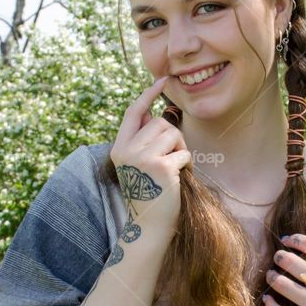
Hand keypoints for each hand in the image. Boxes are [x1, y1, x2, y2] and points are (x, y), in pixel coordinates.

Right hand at [110, 76, 190, 236]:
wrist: (149, 225)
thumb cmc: (148, 192)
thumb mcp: (138, 164)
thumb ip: (142, 139)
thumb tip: (151, 113)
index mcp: (119, 148)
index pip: (134, 112)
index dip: (148, 94)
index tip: (163, 80)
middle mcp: (127, 150)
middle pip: (159, 122)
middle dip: (171, 137)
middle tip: (170, 159)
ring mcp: (143, 158)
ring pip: (173, 134)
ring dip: (180, 149)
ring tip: (173, 169)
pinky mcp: (161, 167)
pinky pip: (183, 153)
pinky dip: (186, 164)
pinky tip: (177, 178)